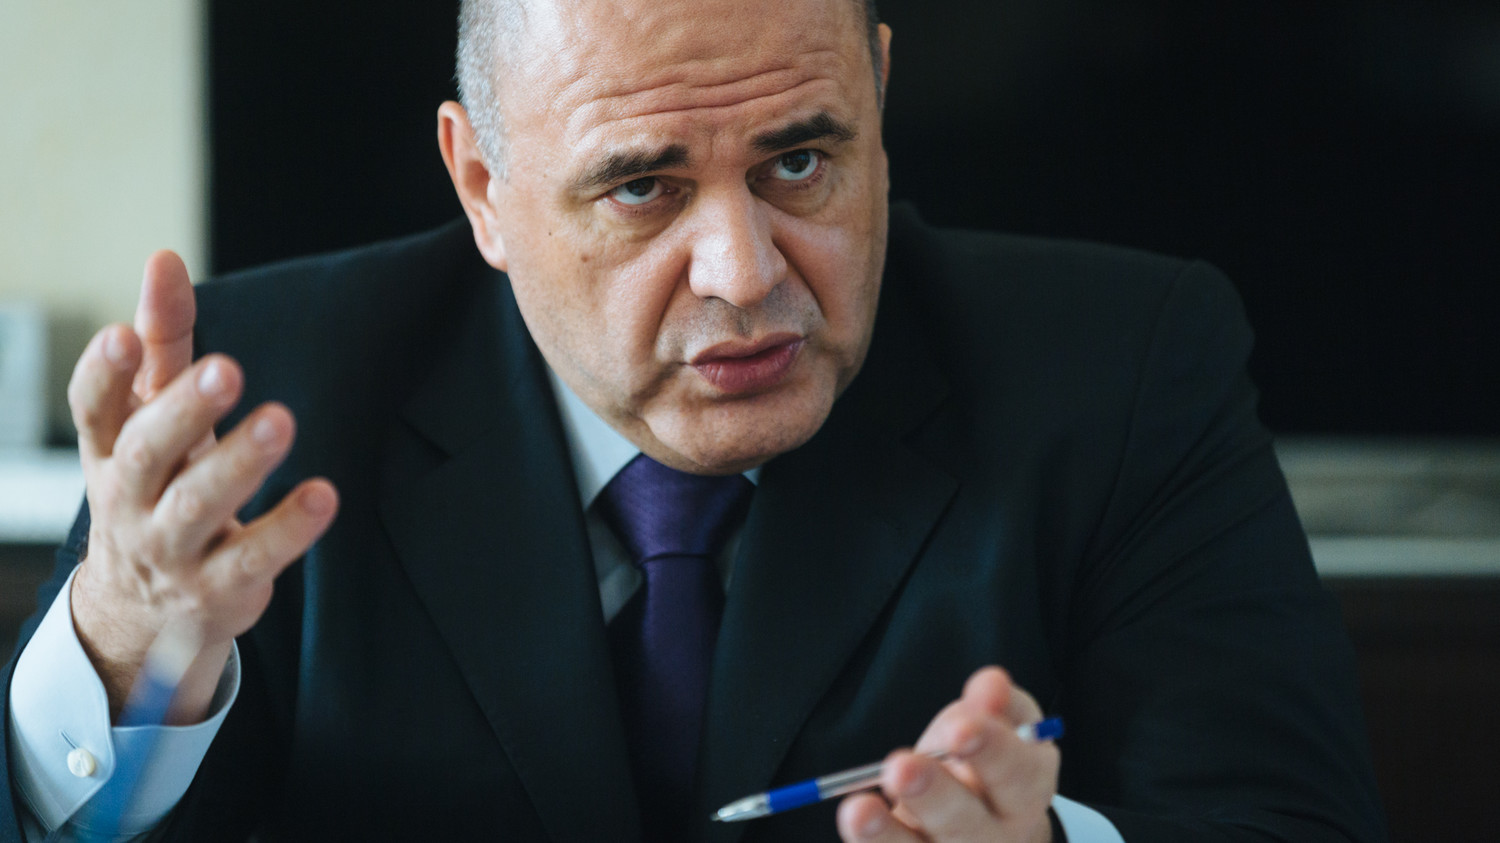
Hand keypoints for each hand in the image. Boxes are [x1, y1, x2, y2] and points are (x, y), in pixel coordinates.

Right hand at [66, 251, 338, 724]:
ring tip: (279, 421)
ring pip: (198, 506)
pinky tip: (323, 494)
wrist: (145, 610)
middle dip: (183, 411)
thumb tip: (164, 258)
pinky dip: (288, 526)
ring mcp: (170, 549)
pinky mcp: (218, 587)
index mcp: (108, 451)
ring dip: (239, 463)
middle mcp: (130, 500)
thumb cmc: (156, 486)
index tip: (124, 335)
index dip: (104, 375)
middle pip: (145, 454)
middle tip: (227, 370)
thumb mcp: (150, 417)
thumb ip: (165, 342)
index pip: (94, 410)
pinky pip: (253, 557)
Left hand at [836, 667, 1058, 842]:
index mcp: (1027, 791)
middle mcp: (997, 835)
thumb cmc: (988, 757)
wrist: (987, 819)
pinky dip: (872, 842)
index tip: (960, 729)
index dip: (990, 751)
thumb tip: (991, 683)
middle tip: (900, 767)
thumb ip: (997, 702)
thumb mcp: (1005, 723)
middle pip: (966, 823)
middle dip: (933, 794)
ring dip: (888, 834)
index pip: (1015, 774)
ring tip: (859, 810)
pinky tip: (854, 821)